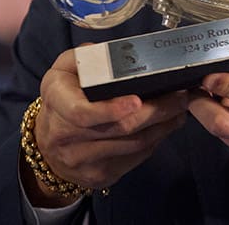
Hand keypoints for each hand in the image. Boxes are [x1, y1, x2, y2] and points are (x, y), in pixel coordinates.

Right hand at [24, 46, 188, 206]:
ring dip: (162, 127)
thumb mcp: (66, 69)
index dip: (111, 109)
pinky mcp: (99, 175)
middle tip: (180, 97)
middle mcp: (65, 134)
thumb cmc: (64, 95)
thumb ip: (87, 57)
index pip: (82, 113)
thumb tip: (117, 53)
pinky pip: (135, 158)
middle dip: (156, 112)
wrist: (48, 142)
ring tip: (180, 109)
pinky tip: (165, 126)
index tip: (138, 100)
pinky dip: (155, 141)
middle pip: (120, 129)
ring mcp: (82, 159)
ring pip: (133, 145)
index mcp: (57, 101)